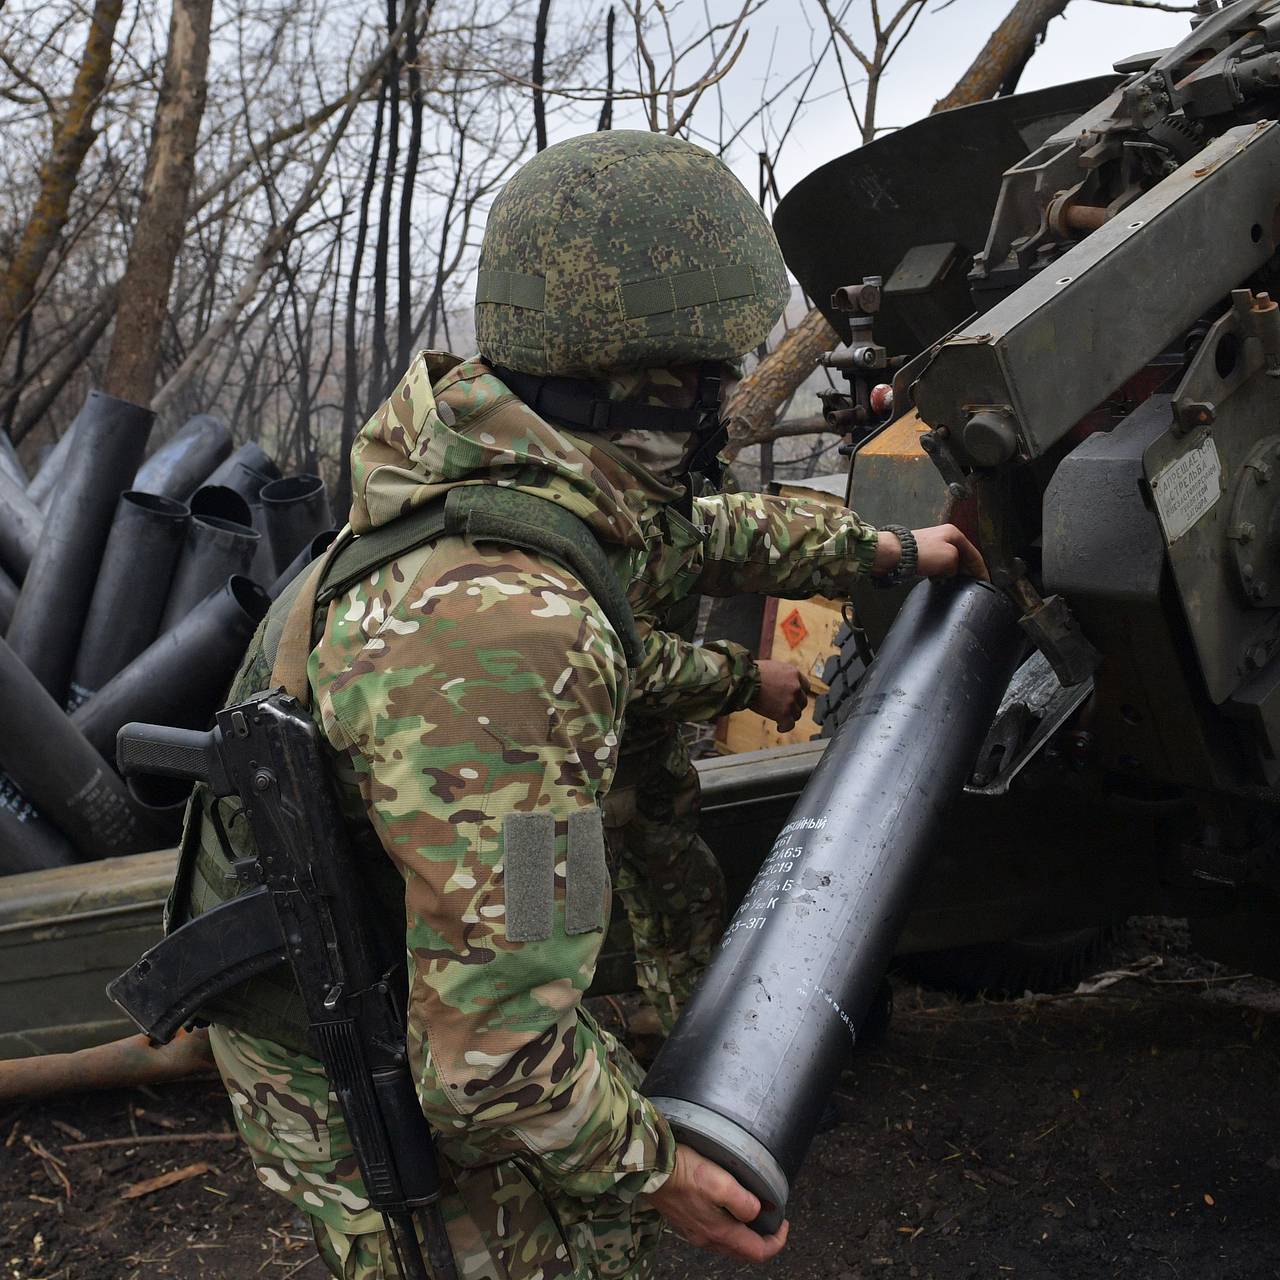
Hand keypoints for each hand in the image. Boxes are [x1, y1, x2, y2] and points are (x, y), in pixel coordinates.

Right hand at [643, 1144, 789, 1263]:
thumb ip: (743, 1201)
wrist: (649, 1170)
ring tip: (751, 1211)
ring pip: (727, 1243)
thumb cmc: (684, 1173)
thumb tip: (758, 1212)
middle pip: (742, 1251)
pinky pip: (712, 1232)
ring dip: (743, 1233)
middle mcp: (707, 1238)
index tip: (784, 1223)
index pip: (757, 1252)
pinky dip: (726, 1226)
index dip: (777, 1242)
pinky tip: (724, 1207)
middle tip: (771, 1219)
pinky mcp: (684, 1221)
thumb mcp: (720, 1182)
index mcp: (720, 1232)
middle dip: (761, 1240)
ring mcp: (694, 1232)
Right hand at [749, 659, 810, 731]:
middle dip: (794, 705)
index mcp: (794, 674)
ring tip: (779, 717)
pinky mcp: (783, 713)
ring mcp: (790, 701)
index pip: (805, 686)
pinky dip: (785, 727)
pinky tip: (779, 727)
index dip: (799, 693)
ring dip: (789, 716)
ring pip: (797, 714)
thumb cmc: (752, 672)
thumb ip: (783, 675)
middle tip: (785, 707)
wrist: (744, 681)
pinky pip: (790, 724)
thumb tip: (783, 682)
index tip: (793, 697)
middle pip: (802, 701)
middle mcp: (796, 687)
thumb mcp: (773, 667)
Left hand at [872, 524, 987, 581]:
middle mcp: (944, 536)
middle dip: (968, 572)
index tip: (986, 583)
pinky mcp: (921, 554)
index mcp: (954, 534)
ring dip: (954, 574)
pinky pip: (937, 565)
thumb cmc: (923, 554)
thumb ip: (958, 567)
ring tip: (958, 586)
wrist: (893, 554)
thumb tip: (951, 574)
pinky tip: (941, 582)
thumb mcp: (950, 559)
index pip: (974, 554)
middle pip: (963, 557)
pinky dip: (941, 574)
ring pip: (950, 562)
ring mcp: (932, 545)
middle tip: (973, 586)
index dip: (981, 570)